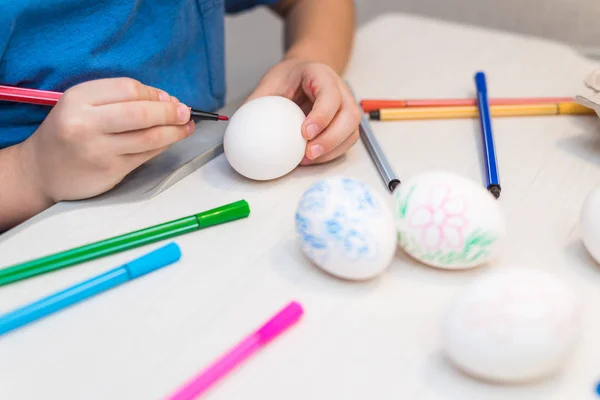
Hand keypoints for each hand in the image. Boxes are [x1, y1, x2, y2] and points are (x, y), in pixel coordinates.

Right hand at [18, 77, 193, 202]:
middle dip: (170, 112)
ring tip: (186, 127)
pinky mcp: (110, 170)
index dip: (154, 94)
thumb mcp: (83, 105)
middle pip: (141, 113)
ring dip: (174, 131)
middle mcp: (86, 123)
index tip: (168, 99)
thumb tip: (166, 100)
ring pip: (149, 137)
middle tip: (186, 113)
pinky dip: (163, 146)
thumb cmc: (69, 132)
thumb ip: (120, 99)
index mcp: (78, 99)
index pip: (128, 89)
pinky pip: (146, 155)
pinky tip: (170, 141)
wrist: (42, 170)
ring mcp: (98, 150)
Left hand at [246, 58, 360, 164]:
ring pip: (352, 131)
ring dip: (332, 149)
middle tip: (309, 153)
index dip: (321, 115)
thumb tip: (239, 127)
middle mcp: (341, 91)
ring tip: (308, 160)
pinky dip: (332, 153)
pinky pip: (346, 141)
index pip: (330, 94)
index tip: (305, 132)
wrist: (305, 73)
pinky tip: (312, 159)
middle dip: (331, 138)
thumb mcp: (271, 82)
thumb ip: (259, 102)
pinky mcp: (346, 124)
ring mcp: (347, 107)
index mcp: (322, 75)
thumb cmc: (290, 78)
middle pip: (349, 115)